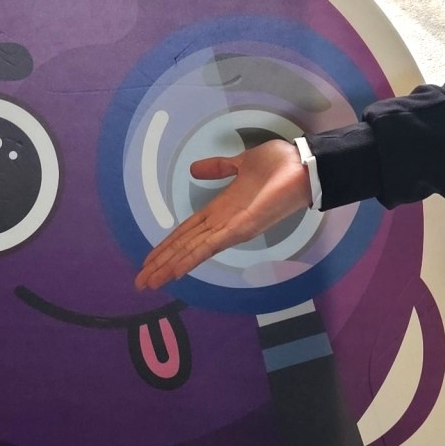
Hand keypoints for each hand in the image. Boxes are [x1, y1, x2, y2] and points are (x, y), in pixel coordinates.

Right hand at [134, 139, 311, 290]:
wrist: (304, 165)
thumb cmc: (277, 165)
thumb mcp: (241, 163)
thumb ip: (219, 168)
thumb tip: (194, 169)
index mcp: (221, 209)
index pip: (188, 230)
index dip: (168, 244)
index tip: (149, 259)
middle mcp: (223, 223)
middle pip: (186, 245)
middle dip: (163, 263)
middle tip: (140, 282)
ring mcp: (232, 228)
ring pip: (194, 250)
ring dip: (171, 266)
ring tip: (151, 281)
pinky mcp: (243, 228)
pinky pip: (212, 245)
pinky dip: (193, 257)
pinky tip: (176, 270)